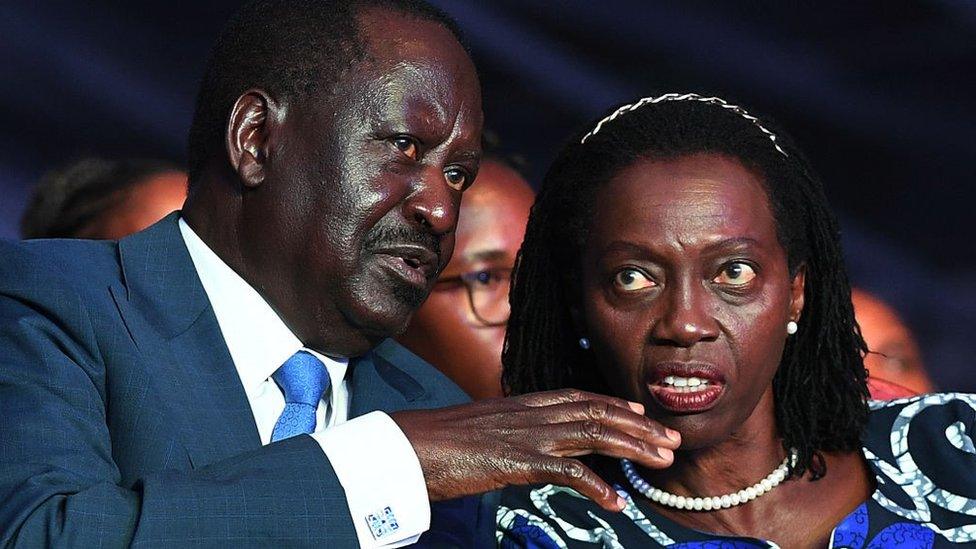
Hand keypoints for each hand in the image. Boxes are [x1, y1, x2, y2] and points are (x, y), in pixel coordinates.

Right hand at [391, 389, 679, 510]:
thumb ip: (509, 432)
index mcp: (523, 404)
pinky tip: (616, 500)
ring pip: (595, 434)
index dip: (615, 405)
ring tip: (662, 462)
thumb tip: (522, 446)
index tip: (642, 414)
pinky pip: (570, 471)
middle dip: (640, 427)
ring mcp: (529, 435)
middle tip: (671, 441)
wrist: (410, 445)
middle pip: (598, 413)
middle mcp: (533, 414)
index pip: (580, 398)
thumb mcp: (481, 429)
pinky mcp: (521, 460)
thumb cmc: (438, 441)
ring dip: (633, 448)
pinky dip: (598, 485)